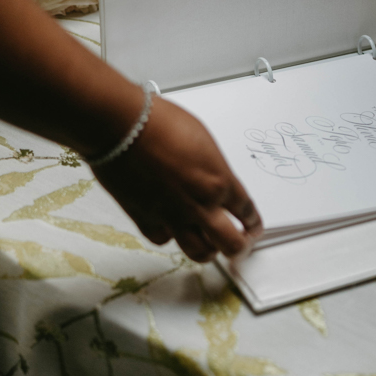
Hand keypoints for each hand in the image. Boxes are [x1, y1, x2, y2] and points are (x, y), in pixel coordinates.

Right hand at [92, 96, 262, 262]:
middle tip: (240, 246)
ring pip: (200, 252)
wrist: (122, 126)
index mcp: (219, 181)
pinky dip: (169, 237)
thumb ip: (212, 168)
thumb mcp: (203, 140)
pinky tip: (171, 229)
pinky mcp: (145, 219)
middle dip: (240, 247)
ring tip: (210, 244)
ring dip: (208, 250)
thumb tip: (212, 178)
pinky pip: (164, 240)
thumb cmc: (159, 122)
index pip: (247, 211)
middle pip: (232, 244)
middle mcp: (200, 205)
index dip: (253, 222)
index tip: (254, 227)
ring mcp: (173, 216)